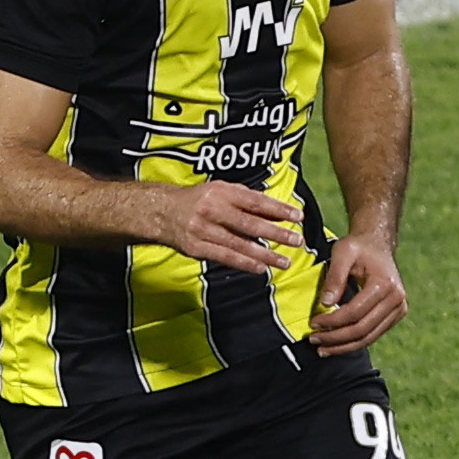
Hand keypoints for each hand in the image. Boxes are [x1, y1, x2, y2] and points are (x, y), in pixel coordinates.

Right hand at [148, 180, 303, 273]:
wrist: (161, 211)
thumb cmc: (196, 200)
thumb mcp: (220, 191)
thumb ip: (245, 199)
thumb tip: (275, 209)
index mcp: (221, 192)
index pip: (255, 201)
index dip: (278, 209)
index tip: (297, 217)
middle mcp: (212, 210)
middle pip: (250, 224)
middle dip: (276, 233)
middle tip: (296, 240)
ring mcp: (203, 230)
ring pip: (240, 244)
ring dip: (265, 254)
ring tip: (284, 261)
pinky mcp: (197, 247)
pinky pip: (225, 257)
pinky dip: (245, 264)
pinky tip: (261, 268)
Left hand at [311, 233, 407, 354]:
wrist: (378, 244)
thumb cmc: (359, 247)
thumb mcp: (342, 253)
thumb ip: (334, 278)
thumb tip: (326, 304)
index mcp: (384, 284)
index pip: (355, 312)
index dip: (332, 321)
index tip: (313, 323)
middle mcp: (396, 299)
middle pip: (362, 329)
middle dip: (336, 338)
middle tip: (314, 340)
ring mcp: (400, 308)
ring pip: (369, 337)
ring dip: (344, 346)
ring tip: (323, 349)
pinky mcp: (397, 314)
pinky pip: (374, 334)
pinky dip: (355, 342)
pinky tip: (338, 345)